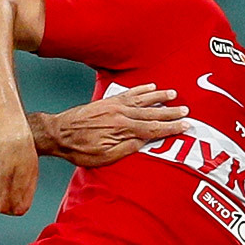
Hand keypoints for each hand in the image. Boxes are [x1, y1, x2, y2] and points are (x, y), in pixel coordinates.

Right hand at [0, 127, 38, 215]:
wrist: (7, 135)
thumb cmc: (23, 154)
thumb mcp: (31, 177)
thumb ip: (23, 195)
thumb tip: (15, 206)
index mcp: (19, 207)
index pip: (14, 210)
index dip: (14, 195)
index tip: (14, 181)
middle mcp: (2, 206)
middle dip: (2, 191)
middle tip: (6, 171)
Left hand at [45, 85, 189, 168]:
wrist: (58, 133)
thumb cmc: (79, 150)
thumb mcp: (104, 157)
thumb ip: (126, 148)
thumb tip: (144, 141)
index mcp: (122, 129)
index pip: (153, 128)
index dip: (170, 128)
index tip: (185, 126)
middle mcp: (121, 114)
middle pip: (152, 112)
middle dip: (170, 112)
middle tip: (186, 111)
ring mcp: (114, 106)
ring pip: (143, 99)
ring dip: (159, 97)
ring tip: (174, 94)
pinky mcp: (107, 102)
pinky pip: (129, 93)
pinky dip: (141, 89)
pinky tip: (150, 87)